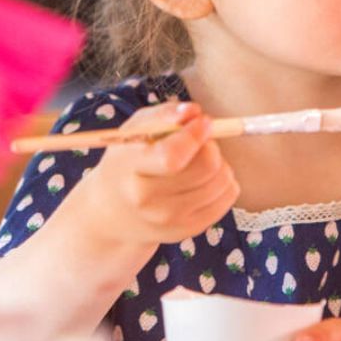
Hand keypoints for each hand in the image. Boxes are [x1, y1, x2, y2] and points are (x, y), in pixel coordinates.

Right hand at [75, 102, 239, 247]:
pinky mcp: (188, 229)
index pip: (173, 156)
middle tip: (199, 141)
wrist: (113, 212)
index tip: (202, 121)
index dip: (195, 135)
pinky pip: (228, 196)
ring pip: (222, 180)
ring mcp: (169, 219)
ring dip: (219, 162)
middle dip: (210, 145)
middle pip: (206, 167)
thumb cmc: (127, 163)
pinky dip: (225, 181)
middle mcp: (148, 198)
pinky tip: (205, 178)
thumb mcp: (134, 132)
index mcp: (130, 168)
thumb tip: (194, 112)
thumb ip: (163, 115)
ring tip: (199, 160)